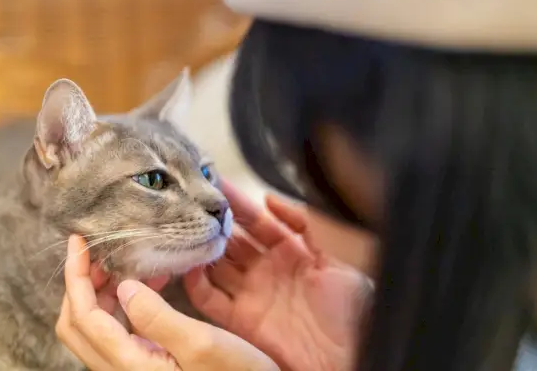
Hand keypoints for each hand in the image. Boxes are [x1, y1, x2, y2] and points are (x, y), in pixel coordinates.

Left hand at [56, 235, 278, 370]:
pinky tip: (148, 286)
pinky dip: (121, 305)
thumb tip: (124, 288)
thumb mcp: (202, 343)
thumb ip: (158, 318)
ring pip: (96, 329)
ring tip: (124, 264)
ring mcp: (133, 370)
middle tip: (98, 252)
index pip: (84, 318)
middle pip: (78, 326)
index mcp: (131, 366)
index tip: (80, 242)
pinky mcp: (147, 367)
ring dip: (100, 293)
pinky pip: (118, 333)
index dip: (75, 277)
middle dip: (80, 284)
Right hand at [183, 181, 373, 370]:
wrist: (349, 355)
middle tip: (192, 202)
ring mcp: (252, 294)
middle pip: (234, 240)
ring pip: (218, 266)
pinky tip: (191, 266)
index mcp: (291, 250)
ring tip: (185, 229)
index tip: (216, 183)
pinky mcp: (241, 321)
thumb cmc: (351, 304)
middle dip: (214, 222)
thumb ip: (306, 223)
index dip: (238, 203)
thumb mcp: (335, 253)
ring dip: (202, 249)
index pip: (258, 221)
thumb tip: (270, 198)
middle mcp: (267, 269)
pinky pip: (211, 301)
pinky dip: (197, 285)